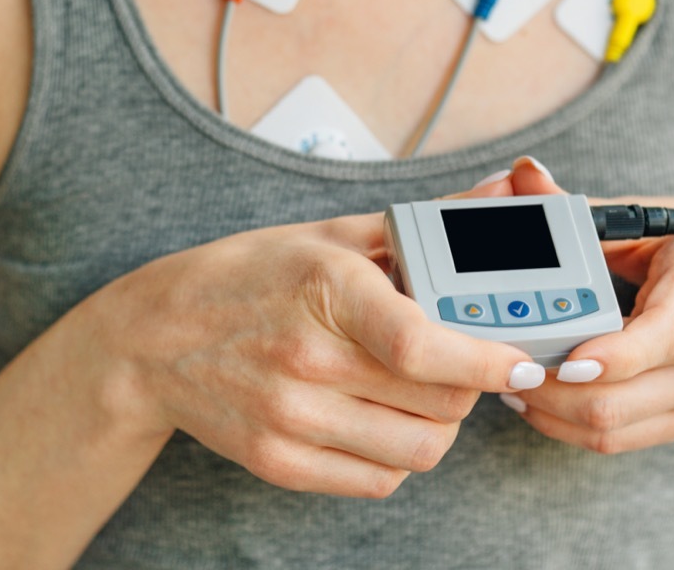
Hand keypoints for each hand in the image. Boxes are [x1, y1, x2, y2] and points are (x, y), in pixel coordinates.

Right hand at [83, 187, 545, 498]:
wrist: (151, 341)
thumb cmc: (249, 277)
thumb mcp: (328, 234)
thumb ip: (422, 223)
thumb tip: (504, 192)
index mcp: (326, 291)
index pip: (425, 346)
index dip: (488, 361)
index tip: (522, 362)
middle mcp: (307, 361)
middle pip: (440, 402)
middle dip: (470, 383)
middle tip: (461, 362)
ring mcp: (290, 419)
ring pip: (418, 450)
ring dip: (439, 423)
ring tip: (421, 392)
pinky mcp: (279, 463)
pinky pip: (378, 480)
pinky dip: (398, 455)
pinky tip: (381, 418)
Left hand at [480, 158, 673, 454]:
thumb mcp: (643, 221)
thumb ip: (577, 207)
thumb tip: (522, 171)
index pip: (663, 330)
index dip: (612, 353)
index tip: (565, 359)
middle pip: (621, 393)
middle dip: (551, 386)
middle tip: (504, 364)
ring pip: (612, 425)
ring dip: (550, 410)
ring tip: (509, 381)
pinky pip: (617, 441)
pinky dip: (567, 427)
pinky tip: (536, 402)